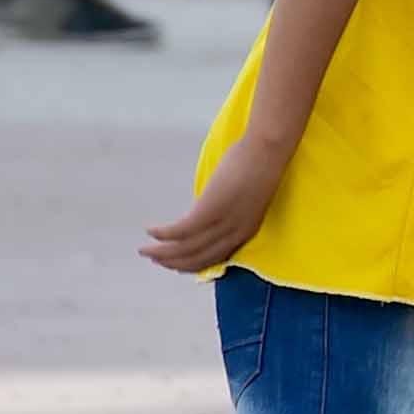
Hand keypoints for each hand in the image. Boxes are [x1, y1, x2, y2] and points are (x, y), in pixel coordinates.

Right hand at [147, 135, 290, 275]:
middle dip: (172, 262)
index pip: (213, 259)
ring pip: (185, 250)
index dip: (190, 264)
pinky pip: (179, 232)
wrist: (268, 148)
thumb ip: (227, 210)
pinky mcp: (210, 211)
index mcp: (245, 232)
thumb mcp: (244, 196)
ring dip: (161, 253)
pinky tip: (151, 230)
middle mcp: (234, 234)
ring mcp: (222, 224)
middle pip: (197, 260)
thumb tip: (205, 211)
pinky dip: (162, 234)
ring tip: (145, 250)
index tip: (173, 263)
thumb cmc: (258, 164)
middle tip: (154, 259)